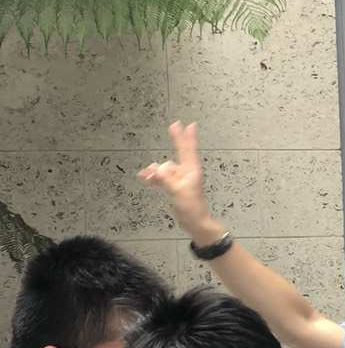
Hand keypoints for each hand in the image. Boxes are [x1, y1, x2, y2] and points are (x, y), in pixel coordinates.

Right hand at [137, 121, 224, 242]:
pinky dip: (154, 177)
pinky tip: (146, 178)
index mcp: (191, 171)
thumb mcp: (178, 192)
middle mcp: (187, 172)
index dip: (188, 137)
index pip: (189, 150)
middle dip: (176, 139)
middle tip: (175, 125)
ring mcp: (181, 179)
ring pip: (166, 167)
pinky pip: (162, 177)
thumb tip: (155, 170)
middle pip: (180, 152)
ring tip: (146, 176)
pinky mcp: (175, 186)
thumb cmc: (192, 208)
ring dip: (156, 170)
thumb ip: (166, 179)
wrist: (195, 222)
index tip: (190, 125)